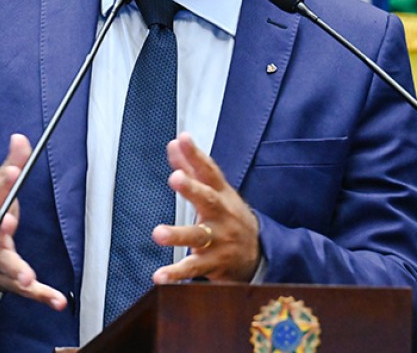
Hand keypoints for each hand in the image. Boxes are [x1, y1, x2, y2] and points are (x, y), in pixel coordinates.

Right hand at [0, 133, 66, 310]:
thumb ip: (10, 166)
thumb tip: (20, 137)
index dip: (1, 183)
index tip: (12, 171)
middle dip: (0, 229)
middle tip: (8, 223)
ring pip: (5, 267)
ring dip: (17, 271)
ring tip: (27, 277)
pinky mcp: (8, 282)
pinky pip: (25, 291)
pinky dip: (42, 296)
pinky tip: (59, 301)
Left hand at [151, 133, 260, 283]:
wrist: (258, 254)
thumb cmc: (229, 215)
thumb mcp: (216, 191)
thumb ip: (192, 167)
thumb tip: (175, 141)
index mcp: (221, 194)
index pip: (209, 171)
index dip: (196, 155)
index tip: (183, 139)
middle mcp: (221, 215)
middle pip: (208, 200)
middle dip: (192, 189)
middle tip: (175, 177)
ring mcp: (219, 240)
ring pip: (199, 236)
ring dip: (178, 235)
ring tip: (158, 233)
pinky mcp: (213, 263)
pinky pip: (193, 269)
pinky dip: (176, 274)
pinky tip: (159, 276)